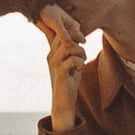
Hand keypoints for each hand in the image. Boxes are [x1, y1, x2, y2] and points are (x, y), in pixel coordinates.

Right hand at [41, 12, 87, 130]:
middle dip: (78, 41)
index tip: (80, 38)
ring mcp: (54, 64)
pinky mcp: (60, 73)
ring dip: (81, 53)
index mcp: (52, 53)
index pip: (59, 34)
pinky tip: (79, 69)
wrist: (63, 101)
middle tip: (83, 51)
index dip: (71, 32)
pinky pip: (73, 60)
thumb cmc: (69, 82)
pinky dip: (80, 63)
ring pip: (71, 47)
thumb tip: (80, 40)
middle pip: (65, 38)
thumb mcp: (71, 63)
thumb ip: (73, 52)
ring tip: (82, 61)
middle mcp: (51, 56)